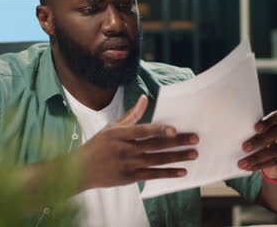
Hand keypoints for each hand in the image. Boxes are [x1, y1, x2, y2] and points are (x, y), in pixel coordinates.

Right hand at [76, 95, 198, 189]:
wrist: (81, 170)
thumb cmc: (97, 145)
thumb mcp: (111, 127)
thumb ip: (131, 114)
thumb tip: (144, 98)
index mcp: (120, 134)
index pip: (143, 131)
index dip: (159, 130)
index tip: (175, 129)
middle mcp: (125, 149)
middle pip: (155, 146)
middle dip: (177, 142)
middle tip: (195, 139)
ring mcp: (128, 164)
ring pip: (157, 161)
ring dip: (177, 158)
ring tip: (193, 154)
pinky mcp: (130, 177)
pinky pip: (152, 175)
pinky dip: (168, 173)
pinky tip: (182, 171)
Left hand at [238, 110, 276, 178]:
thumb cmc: (268, 135)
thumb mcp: (266, 130)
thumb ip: (257, 130)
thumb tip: (236, 135)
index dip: (267, 122)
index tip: (255, 128)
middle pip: (276, 134)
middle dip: (259, 141)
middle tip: (244, 147)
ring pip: (275, 150)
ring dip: (256, 157)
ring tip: (242, 163)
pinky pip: (275, 162)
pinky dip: (259, 165)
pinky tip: (249, 167)